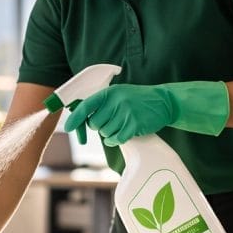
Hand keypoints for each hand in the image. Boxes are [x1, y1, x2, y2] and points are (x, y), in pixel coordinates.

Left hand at [63, 81, 228, 146]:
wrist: (164, 101)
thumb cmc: (137, 99)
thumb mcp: (119, 94)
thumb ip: (102, 103)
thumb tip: (81, 117)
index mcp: (110, 92)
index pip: (86, 106)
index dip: (75, 118)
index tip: (68, 127)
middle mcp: (116, 101)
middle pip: (95, 124)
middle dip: (100, 126)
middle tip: (112, 121)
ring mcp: (126, 113)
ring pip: (105, 133)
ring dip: (111, 133)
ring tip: (122, 124)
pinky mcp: (134, 125)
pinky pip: (116, 139)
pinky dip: (117, 139)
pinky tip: (124, 133)